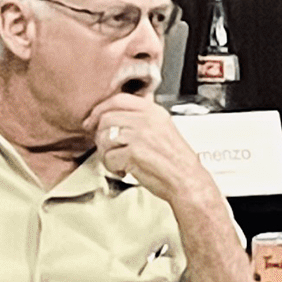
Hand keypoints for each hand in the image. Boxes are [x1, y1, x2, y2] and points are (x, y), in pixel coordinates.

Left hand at [81, 92, 214, 207]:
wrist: (188, 182)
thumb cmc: (177, 162)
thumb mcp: (164, 130)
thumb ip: (143, 119)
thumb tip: (117, 114)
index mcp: (154, 112)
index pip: (119, 99)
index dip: (101, 109)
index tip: (93, 119)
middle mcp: (147, 120)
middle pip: (106, 119)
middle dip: (101, 136)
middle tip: (107, 148)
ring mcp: (139, 135)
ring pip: (104, 138)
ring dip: (106, 153)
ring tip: (119, 162)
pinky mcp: (133, 152)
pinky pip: (108, 157)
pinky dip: (112, 167)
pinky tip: (124, 170)